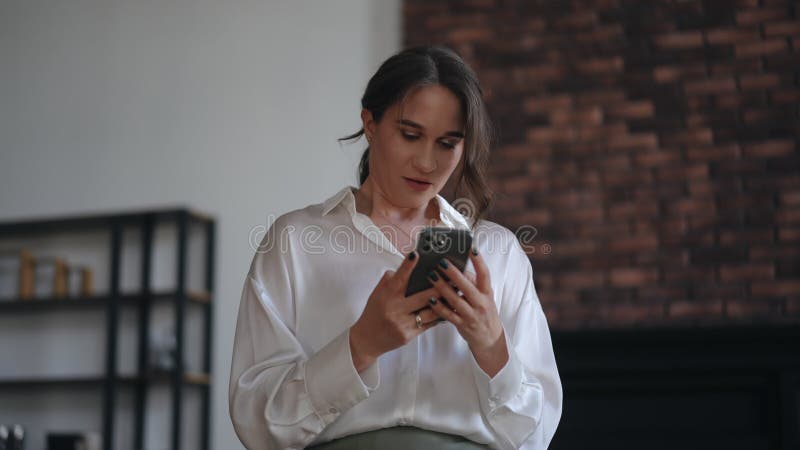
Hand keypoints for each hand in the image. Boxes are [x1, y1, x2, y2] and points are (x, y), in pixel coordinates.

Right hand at [349, 251, 441, 371]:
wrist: (367, 339)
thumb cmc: (374, 313)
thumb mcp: (377, 294)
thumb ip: (390, 280)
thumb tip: (406, 267)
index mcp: (386, 296)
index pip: (398, 278)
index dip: (407, 266)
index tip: (416, 254)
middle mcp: (394, 309)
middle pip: (422, 296)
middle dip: (439, 286)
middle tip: (452, 278)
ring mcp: (402, 323)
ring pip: (429, 311)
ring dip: (444, 302)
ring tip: (455, 294)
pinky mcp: (408, 335)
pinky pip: (428, 324)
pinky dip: (438, 316)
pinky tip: (447, 310)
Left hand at [426, 248, 508, 376]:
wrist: (489, 338)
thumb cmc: (484, 312)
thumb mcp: (484, 296)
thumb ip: (473, 283)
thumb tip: (459, 267)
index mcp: (487, 292)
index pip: (485, 274)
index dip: (479, 261)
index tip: (471, 248)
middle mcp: (481, 303)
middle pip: (467, 286)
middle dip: (454, 273)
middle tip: (441, 262)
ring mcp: (472, 314)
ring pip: (456, 300)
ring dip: (442, 288)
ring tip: (431, 276)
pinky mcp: (462, 324)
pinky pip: (449, 315)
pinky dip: (439, 307)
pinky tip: (430, 299)